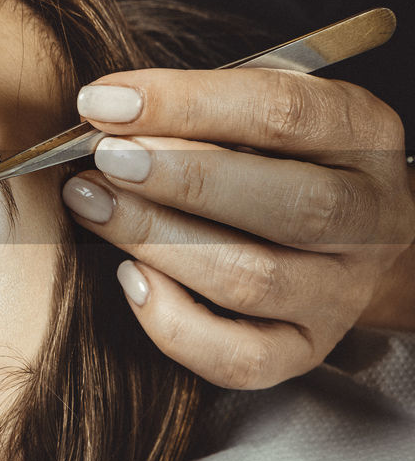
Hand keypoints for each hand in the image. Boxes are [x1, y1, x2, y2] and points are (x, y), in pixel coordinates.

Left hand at [60, 68, 414, 388]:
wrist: (345, 234)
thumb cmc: (278, 156)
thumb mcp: (259, 111)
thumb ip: (199, 108)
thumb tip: (104, 112)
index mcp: (361, 133)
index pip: (283, 111)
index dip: (185, 104)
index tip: (104, 102)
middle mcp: (369, 217)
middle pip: (286, 205)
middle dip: (180, 179)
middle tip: (103, 159)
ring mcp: (341, 291)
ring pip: (253, 279)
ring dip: (157, 239)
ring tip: (91, 204)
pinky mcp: (305, 348)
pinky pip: (240, 358)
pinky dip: (175, 324)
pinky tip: (129, 278)